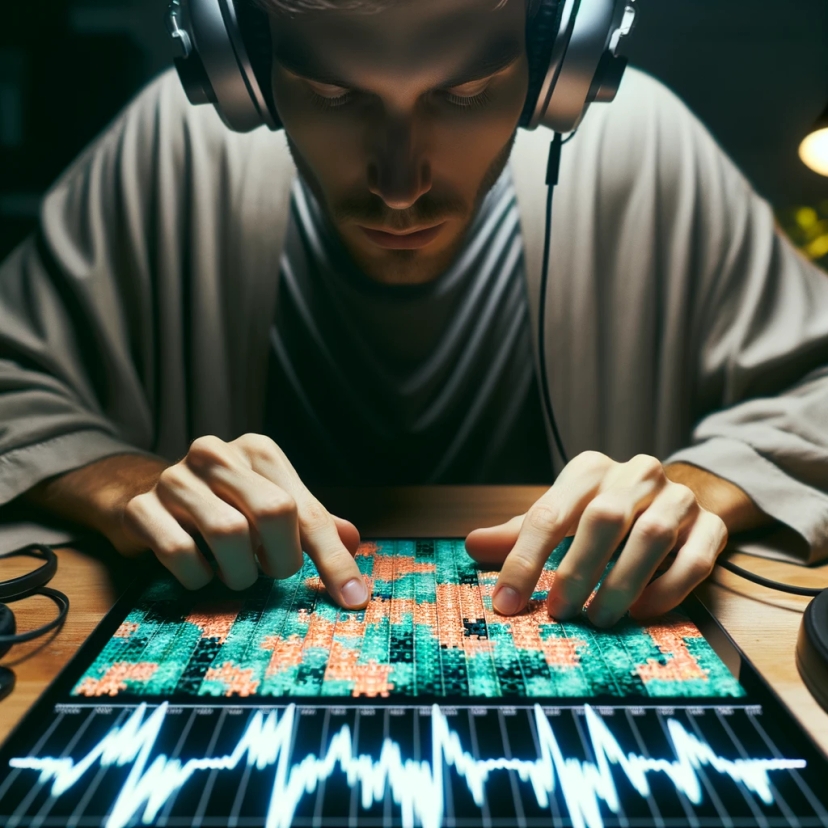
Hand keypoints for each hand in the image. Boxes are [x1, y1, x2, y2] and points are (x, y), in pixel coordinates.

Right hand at [121, 434, 368, 606]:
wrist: (146, 498)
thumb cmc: (227, 507)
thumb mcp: (275, 507)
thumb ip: (315, 524)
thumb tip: (353, 541)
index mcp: (259, 452)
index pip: (306, 510)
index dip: (332, 559)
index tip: (354, 599)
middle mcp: (217, 454)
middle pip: (273, 511)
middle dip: (280, 559)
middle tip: (270, 571)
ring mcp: (175, 478)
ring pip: (228, 533)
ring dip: (240, 571)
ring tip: (235, 570)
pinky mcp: (141, 508)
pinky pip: (180, 552)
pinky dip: (198, 575)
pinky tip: (200, 569)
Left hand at [465, 452, 727, 626]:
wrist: (671, 498)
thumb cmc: (600, 511)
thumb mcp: (559, 516)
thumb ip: (519, 534)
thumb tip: (471, 545)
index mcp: (589, 469)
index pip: (550, 513)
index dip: (524, 561)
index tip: (505, 603)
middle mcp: (636, 474)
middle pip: (605, 518)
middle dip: (578, 571)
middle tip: (558, 612)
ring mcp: (678, 498)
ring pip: (652, 538)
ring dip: (621, 583)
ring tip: (598, 619)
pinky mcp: (711, 525)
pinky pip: (694, 560)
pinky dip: (666, 589)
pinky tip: (642, 612)